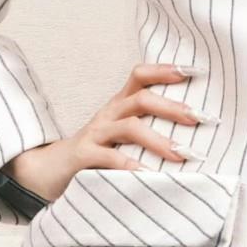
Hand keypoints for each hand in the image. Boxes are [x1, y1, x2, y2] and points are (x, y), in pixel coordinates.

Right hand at [6, 64, 202, 207]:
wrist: (46, 171)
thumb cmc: (93, 155)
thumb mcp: (119, 138)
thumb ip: (147, 133)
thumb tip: (193, 140)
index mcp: (118, 106)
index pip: (140, 76)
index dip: (165, 70)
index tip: (195, 72)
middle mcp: (107, 115)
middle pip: (141, 99)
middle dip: (172, 107)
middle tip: (199, 118)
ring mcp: (94, 135)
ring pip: (129, 126)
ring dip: (158, 140)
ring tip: (181, 154)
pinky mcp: (82, 156)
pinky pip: (109, 158)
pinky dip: (131, 166)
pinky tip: (149, 176)